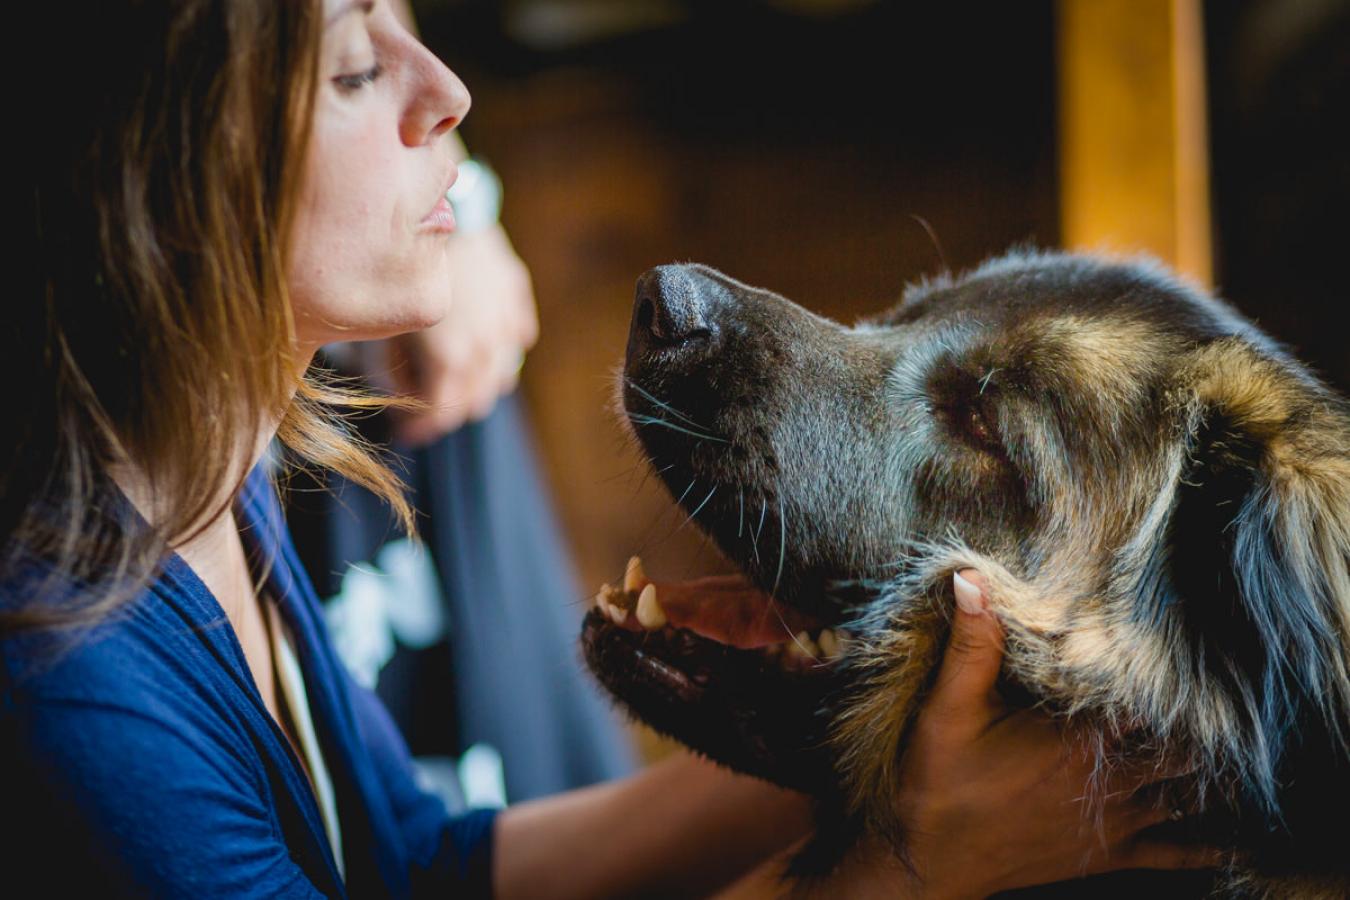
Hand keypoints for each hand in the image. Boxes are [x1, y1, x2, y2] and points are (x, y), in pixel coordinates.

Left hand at [386, 222, 537, 444]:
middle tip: (422, 408)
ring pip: (502, 376)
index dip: (420, 429)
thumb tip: (398, 390)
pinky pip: (517, 339)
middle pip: (475, 401)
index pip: (442, 414)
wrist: (443, 206)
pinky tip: (483, 344)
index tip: (404, 434)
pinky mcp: (516, 295)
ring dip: (477, 386)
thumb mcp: (385, 325)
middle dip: (448, 410)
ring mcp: (507, 323)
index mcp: (453, 361)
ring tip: (452, 380)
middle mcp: (487, 349)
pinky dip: (501, 350)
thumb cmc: (402, 265)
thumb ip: (394, 368)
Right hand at [830, 569, 1220, 897]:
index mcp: (1077, 740)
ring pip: (1187, 794)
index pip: (1150, 699)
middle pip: (1182, 745)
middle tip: (1220, 693)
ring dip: (1207, 771)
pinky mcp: (1105, 855)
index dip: (1172, 673)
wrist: (928, 861)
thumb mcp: (947, 708)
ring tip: (1231, 747)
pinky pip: (1174, 855)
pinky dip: (1206, 846)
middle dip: (1202, 721)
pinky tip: (1232, 840)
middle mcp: (1109, 782)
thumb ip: (971, 645)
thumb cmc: (937, 783)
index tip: (1188, 648)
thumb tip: (971, 577)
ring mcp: (1113, 823)